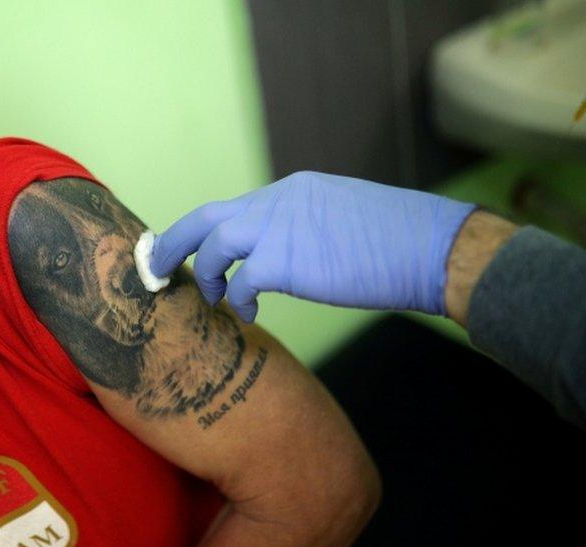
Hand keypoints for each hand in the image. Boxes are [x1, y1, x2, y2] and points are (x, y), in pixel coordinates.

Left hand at [150, 171, 476, 321]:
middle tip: (155, 268)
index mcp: (292, 190)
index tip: (190, 251)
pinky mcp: (286, 259)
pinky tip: (250, 316)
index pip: (233, 208)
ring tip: (212, 299)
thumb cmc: (398, 241)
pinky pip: (241, 282)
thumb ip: (304, 228)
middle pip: (205, 217)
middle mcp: (278, 201)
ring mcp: (279, 226)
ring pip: (213, 246)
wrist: (430, 247)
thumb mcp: (342, 218)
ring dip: (204, 276)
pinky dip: (239, 301)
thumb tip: (285, 253)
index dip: (206, 233)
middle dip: (173, 243)